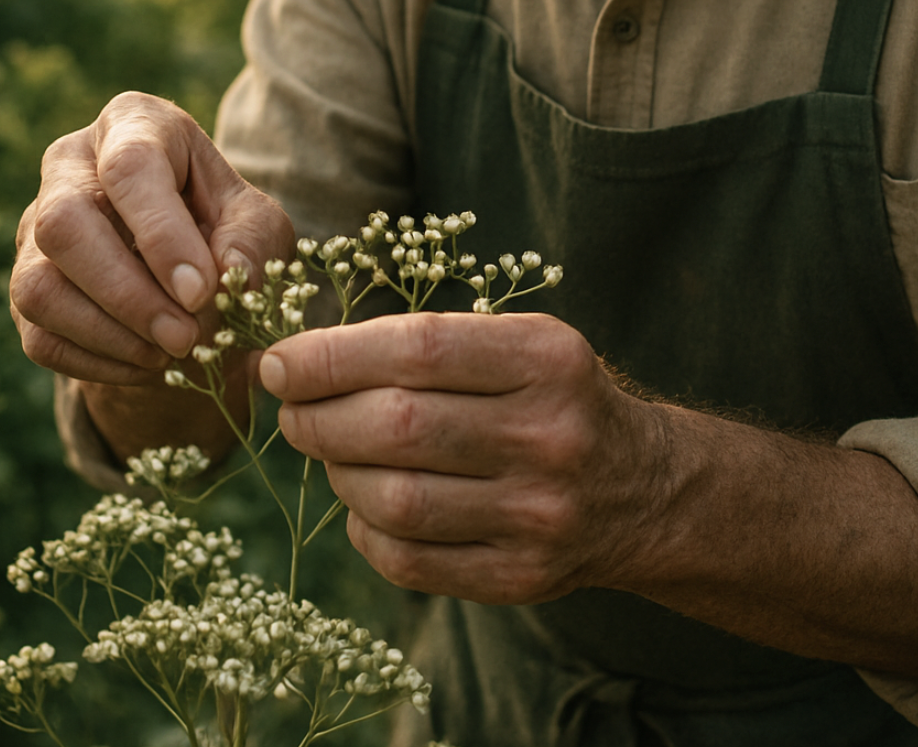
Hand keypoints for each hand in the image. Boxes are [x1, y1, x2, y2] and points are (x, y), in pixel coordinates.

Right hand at [11, 91, 293, 386]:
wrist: (190, 273)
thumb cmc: (226, 229)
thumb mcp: (257, 224)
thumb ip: (250, 242)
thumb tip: (227, 275)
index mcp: (134, 124)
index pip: (130, 166)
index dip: (162, 234)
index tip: (200, 292)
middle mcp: (69, 164)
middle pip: (65, 223)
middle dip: (128, 293)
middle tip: (185, 338)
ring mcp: (35, 226)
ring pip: (39, 286)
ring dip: (110, 334)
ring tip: (171, 353)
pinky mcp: (24, 286)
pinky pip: (39, 334)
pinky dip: (97, 362)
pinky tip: (146, 363)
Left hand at [259, 311, 661, 602]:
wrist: (639, 486)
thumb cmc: (549, 396)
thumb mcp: (518, 341)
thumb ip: (425, 343)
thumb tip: (299, 360)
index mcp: (546, 358)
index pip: (418, 348)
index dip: (332, 355)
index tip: (279, 361)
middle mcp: (548, 435)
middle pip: (398, 426)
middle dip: (319, 417)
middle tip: (291, 410)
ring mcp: (537, 514)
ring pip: (395, 499)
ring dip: (337, 472)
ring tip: (331, 451)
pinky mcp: (520, 577)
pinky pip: (408, 561)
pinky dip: (365, 529)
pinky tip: (366, 503)